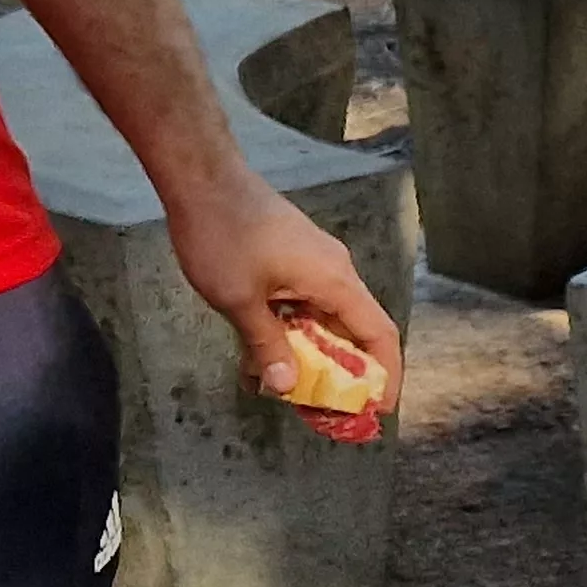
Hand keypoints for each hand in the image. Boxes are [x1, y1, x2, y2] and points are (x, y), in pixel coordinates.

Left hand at [166, 169, 399, 433]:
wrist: (201, 177)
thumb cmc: (222, 234)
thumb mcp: (240, 300)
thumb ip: (266, 346)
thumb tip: (285, 387)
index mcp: (336, 282)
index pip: (380, 336)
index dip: (386, 376)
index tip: (377, 409)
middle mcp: (335, 272)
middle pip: (353, 331)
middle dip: (339, 373)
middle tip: (318, 407)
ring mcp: (314, 262)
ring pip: (324, 317)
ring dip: (308, 352)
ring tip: (280, 383)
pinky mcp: (293, 255)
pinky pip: (304, 301)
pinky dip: (291, 329)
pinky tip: (259, 348)